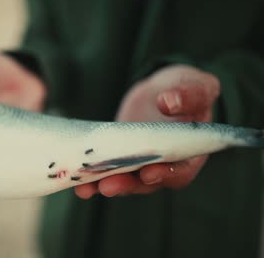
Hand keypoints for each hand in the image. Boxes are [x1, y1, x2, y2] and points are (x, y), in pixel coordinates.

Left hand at [75, 65, 220, 198]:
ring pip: (124, 180)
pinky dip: (92, 177)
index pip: (180, 171)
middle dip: (127, 185)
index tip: (148, 174)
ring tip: (85, 187)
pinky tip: (77, 180)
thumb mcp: (195, 85)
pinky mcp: (120, 158)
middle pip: (147, 183)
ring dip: (104, 184)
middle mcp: (164, 164)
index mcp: (189, 152)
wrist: (162, 90)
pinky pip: (107, 170)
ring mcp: (140, 163)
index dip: (166, 175)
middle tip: (108, 186)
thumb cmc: (185, 87)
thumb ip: (190, 94)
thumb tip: (169, 102)